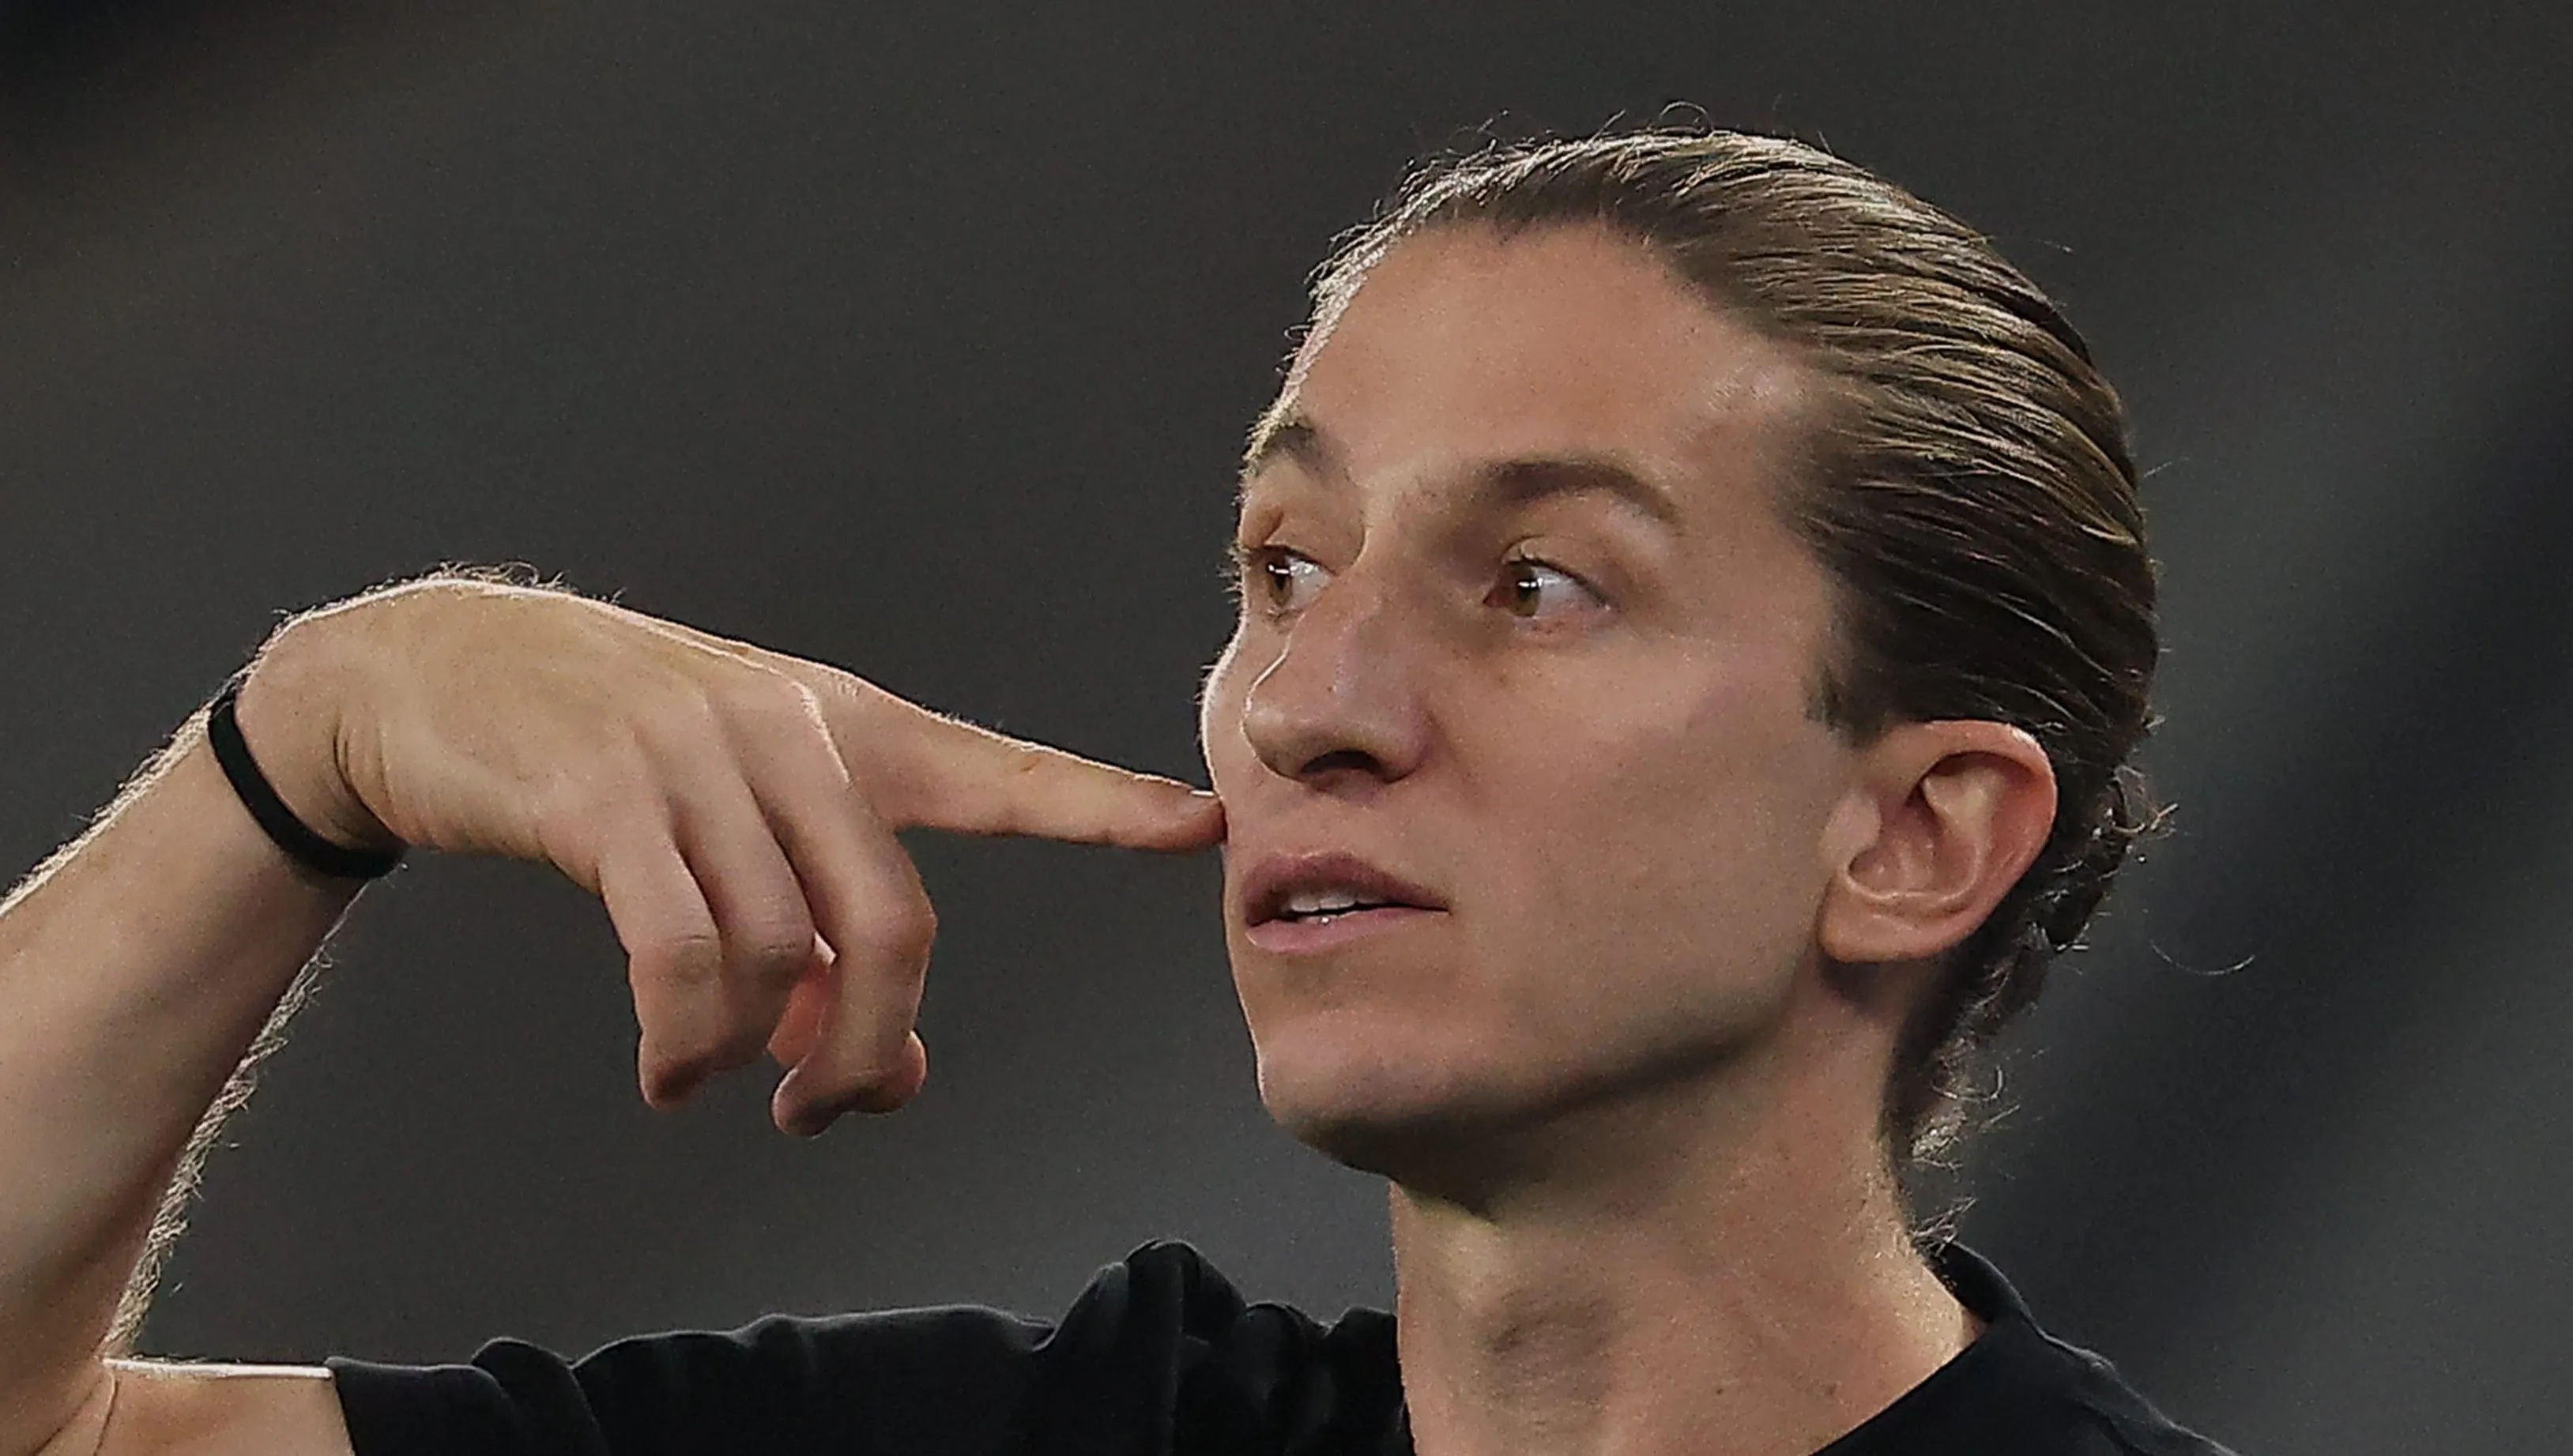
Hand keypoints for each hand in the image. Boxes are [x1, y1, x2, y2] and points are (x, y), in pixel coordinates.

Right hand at [235, 574, 1223, 1133]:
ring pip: (783, 952)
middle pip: (892, 924)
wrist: (431, 671)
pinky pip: (680, 953)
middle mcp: (791, 733)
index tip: (1198, 828)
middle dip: (873, 1045)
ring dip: (754, 1055)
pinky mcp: (604, 798)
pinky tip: (664, 1073)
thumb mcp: (734, 816)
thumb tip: (890, 1069)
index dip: (1101, 807)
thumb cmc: (607, 752)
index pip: (1000, 774)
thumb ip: (821, 932)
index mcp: (848, 728)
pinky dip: (683, 1040)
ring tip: (706, 1077)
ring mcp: (698, 758)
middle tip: (826, 1110)